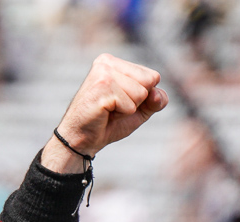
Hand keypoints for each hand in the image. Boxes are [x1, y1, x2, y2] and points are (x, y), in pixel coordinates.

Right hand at [41, 54, 168, 173]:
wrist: (82, 140)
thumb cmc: (108, 123)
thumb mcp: (139, 110)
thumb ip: (156, 100)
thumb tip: (157, 94)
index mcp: (114, 62)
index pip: (152, 76)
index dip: (143, 96)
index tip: (120, 102)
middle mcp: (107, 62)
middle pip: (149, 82)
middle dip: (136, 101)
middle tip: (114, 108)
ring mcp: (103, 72)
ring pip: (140, 93)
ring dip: (128, 109)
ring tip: (109, 110)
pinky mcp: (102, 87)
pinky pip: (130, 104)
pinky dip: (121, 114)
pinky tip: (104, 113)